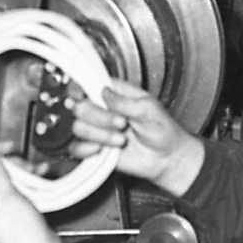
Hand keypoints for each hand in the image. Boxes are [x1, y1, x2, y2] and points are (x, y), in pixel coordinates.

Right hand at [70, 79, 204, 196]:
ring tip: (121, 139)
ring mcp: (98, 129)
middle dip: (100, 117)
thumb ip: (124, 101)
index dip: (79, 88)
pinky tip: (102, 149)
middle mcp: (103, 109)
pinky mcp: (95, 148)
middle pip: (81, 107)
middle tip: (122, 123)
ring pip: (78, 127)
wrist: (166, 158)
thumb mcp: (149, 109)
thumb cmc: (162, 130)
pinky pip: (77, 147)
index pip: (88, 84)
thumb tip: (104, 92)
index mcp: (115, 93)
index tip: (82, 96)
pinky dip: (87, 149)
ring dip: (100, 135)